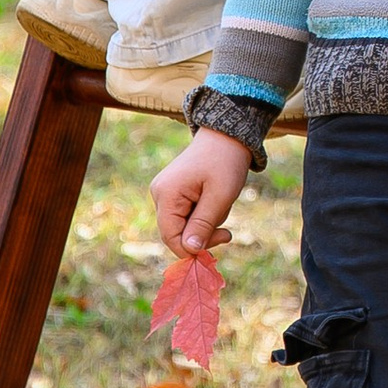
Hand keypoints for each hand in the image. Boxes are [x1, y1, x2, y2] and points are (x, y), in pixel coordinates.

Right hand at [151, 128, 252, 256]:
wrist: (227, 136)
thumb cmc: (225, 162)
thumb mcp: (220, 196)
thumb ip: (203, 224)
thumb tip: (189, 251)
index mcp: (166, 194)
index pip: (171, 237)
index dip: (193, 248)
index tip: (222, 240)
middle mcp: (159, 194)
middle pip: (177, 233)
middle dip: (204, 233)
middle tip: (227, 229)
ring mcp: (165, 193)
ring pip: (184, 226)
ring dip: (206, 222)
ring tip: (222, 203)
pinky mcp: (174, 193)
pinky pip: (187, 215)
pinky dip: (204, 213)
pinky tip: (214, 200)